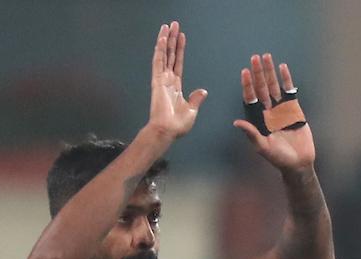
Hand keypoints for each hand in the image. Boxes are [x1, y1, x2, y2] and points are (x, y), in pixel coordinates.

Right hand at [147, 21, 207, 140]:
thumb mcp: (192, 111)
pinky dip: (160, 50)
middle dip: (172, 40)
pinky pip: (158, 62)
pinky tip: (163, 39)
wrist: (167, 131)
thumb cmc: (177, 125)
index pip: (178, 63)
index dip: (180, 49)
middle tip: (173, 25)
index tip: (181, 37)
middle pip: (170, 55)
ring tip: (168, 26)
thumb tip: (203, 91)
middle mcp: (168, 80)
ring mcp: (161, 79)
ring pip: (164, 55)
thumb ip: (196, 99)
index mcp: (176, 87)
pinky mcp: (157, 81)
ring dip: (166, 40)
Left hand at [233, 54, 315, 172]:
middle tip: (254, 57)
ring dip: (270, 72)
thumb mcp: (263, 148)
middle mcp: (268, 111)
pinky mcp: (294, 109)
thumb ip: (251, 134)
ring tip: (266, 57)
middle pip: (261, 88)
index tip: (245, 72)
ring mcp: (281, 109)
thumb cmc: (279, 158)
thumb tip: (236, 123)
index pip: (251, 98)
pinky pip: (289, 90)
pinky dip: (286, 79)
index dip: (248, 85)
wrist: (298, 162)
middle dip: (258, 73)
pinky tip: (283, 67)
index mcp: (259, 119)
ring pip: (273, 86)